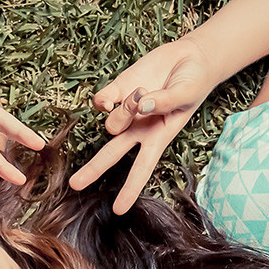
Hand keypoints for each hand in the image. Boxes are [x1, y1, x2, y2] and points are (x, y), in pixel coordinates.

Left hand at [70, 35, 213, 213]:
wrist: (190, 57)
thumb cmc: (193, 82)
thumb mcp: (186, 94)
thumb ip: (165, 102)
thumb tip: (141, 105)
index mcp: (157, 139)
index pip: (142, 169)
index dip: (130, 189)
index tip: (118, 211)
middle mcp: (137, 130)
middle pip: (111, 154)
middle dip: (93, 169)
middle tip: (75, 185)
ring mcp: (125, 112)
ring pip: (111, 123)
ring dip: (125, 110)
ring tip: (144, 93)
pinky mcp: (118, 90)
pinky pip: (101, 102)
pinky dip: (103, 101)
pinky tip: (110, 99)